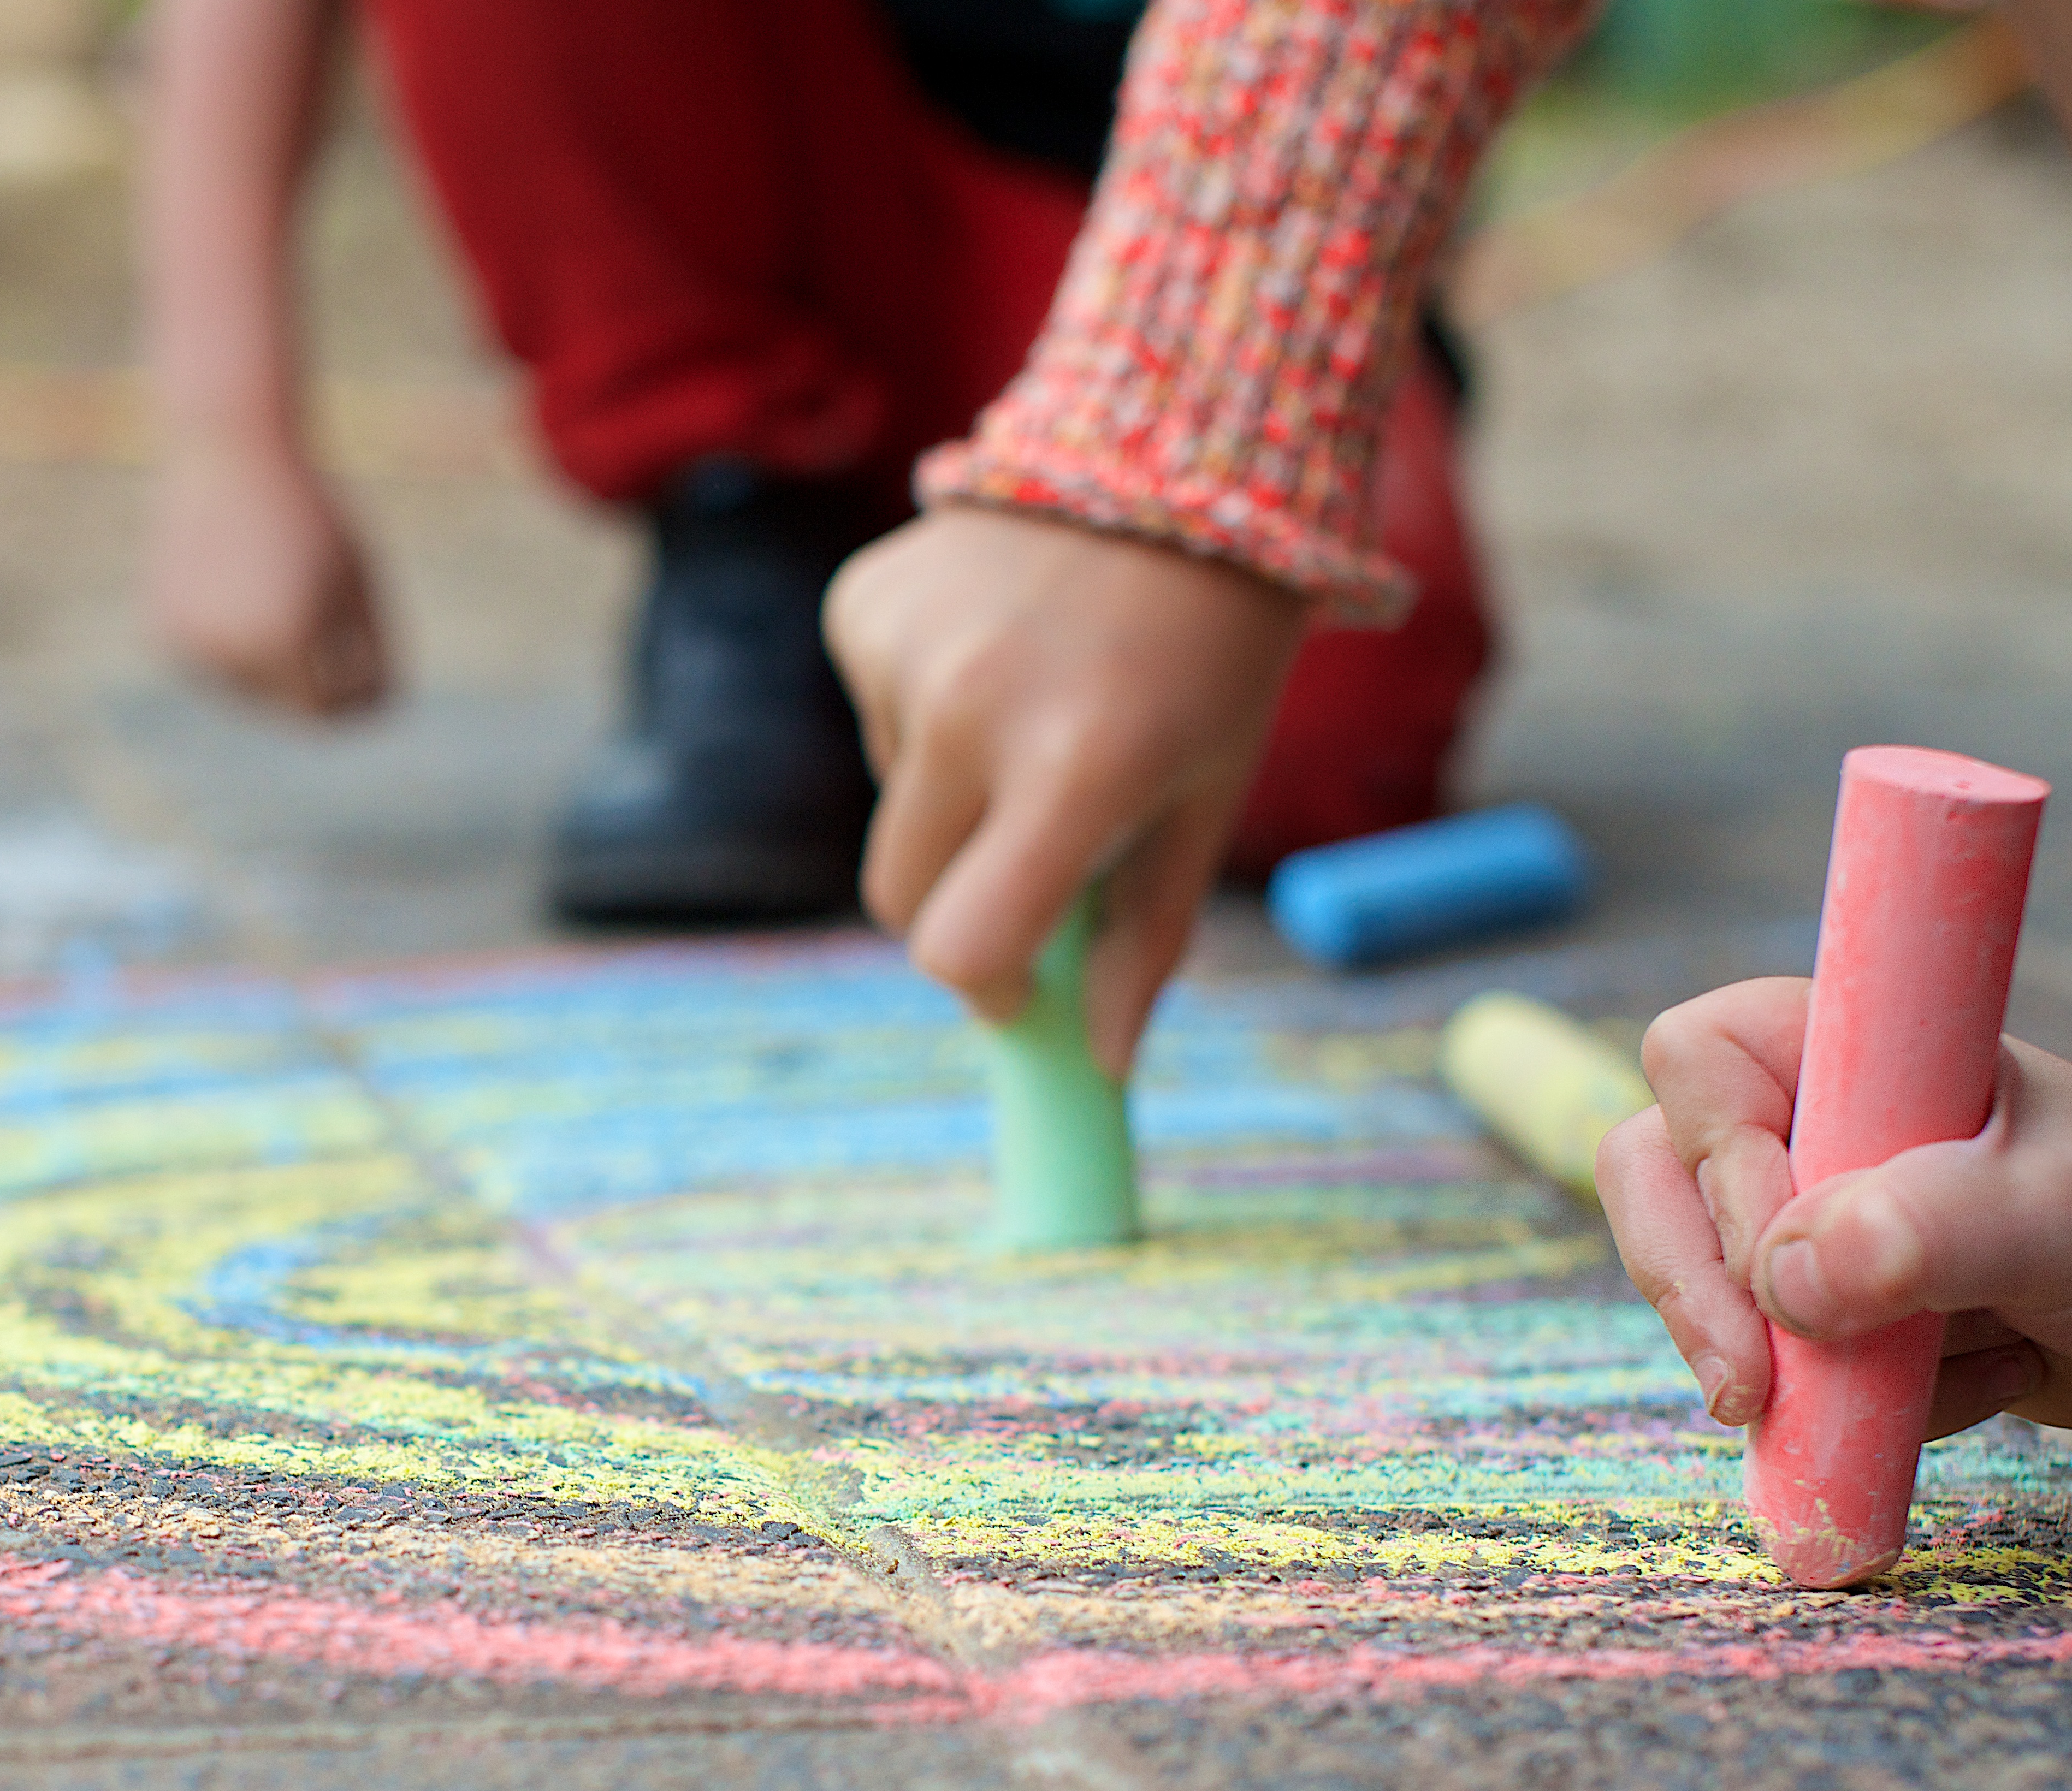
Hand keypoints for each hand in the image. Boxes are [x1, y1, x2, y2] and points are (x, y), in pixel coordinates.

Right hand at [149, 437, 388, 716]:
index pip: (331, 713)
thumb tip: (371, 712)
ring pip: (248, 689)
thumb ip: (373, 652)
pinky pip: (213, 660)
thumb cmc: (312, 512)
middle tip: (329, 623)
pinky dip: (233, 640)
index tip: (372, 674)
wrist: (233, 447)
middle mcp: (233, 653)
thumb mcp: (361, 580)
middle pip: (287, 706)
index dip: (358, 703)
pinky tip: (240, 587)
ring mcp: (191, 645)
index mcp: (289, 643)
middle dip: (314, 680)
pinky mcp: (163, 630)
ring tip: (282, 593)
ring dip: (273, 661)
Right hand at [823, 506, 1305, 1074]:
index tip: (1019, 988)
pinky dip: (927, 710)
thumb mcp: (1206, 794)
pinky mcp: (861, 606)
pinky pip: (875, 714)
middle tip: (1035, 857)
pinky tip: (998, 648)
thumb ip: (1147, 936)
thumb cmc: (1210, 646)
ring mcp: (904, 651)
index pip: (961, 948)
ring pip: (893, 800)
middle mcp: (972, 709)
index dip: (986, 988)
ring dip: (954, 791)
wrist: (1175, 445)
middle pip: (903, 895)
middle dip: (960, 903)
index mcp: (1076, 768)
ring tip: (1042, 702)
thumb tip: (1100, 1064)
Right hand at [1594, 977, 2071, 1437]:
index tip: (1785, 1269)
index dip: (1718, 1167)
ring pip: (1705, 1292)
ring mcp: (1810, 1218)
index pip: (1697, 1065)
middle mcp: (1808, 1120)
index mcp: (1847, 1044)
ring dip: (1803, 1363)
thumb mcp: (2060, 1219)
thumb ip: (1932, 1233)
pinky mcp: (1831, 1312)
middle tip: (1751, 1394)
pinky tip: (1980, 1379)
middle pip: (1656, 1183)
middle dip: (1698, 1295)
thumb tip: (1787, 1280)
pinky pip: (1779, 1370)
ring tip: (1952, 1367)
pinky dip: (1858, 1406)